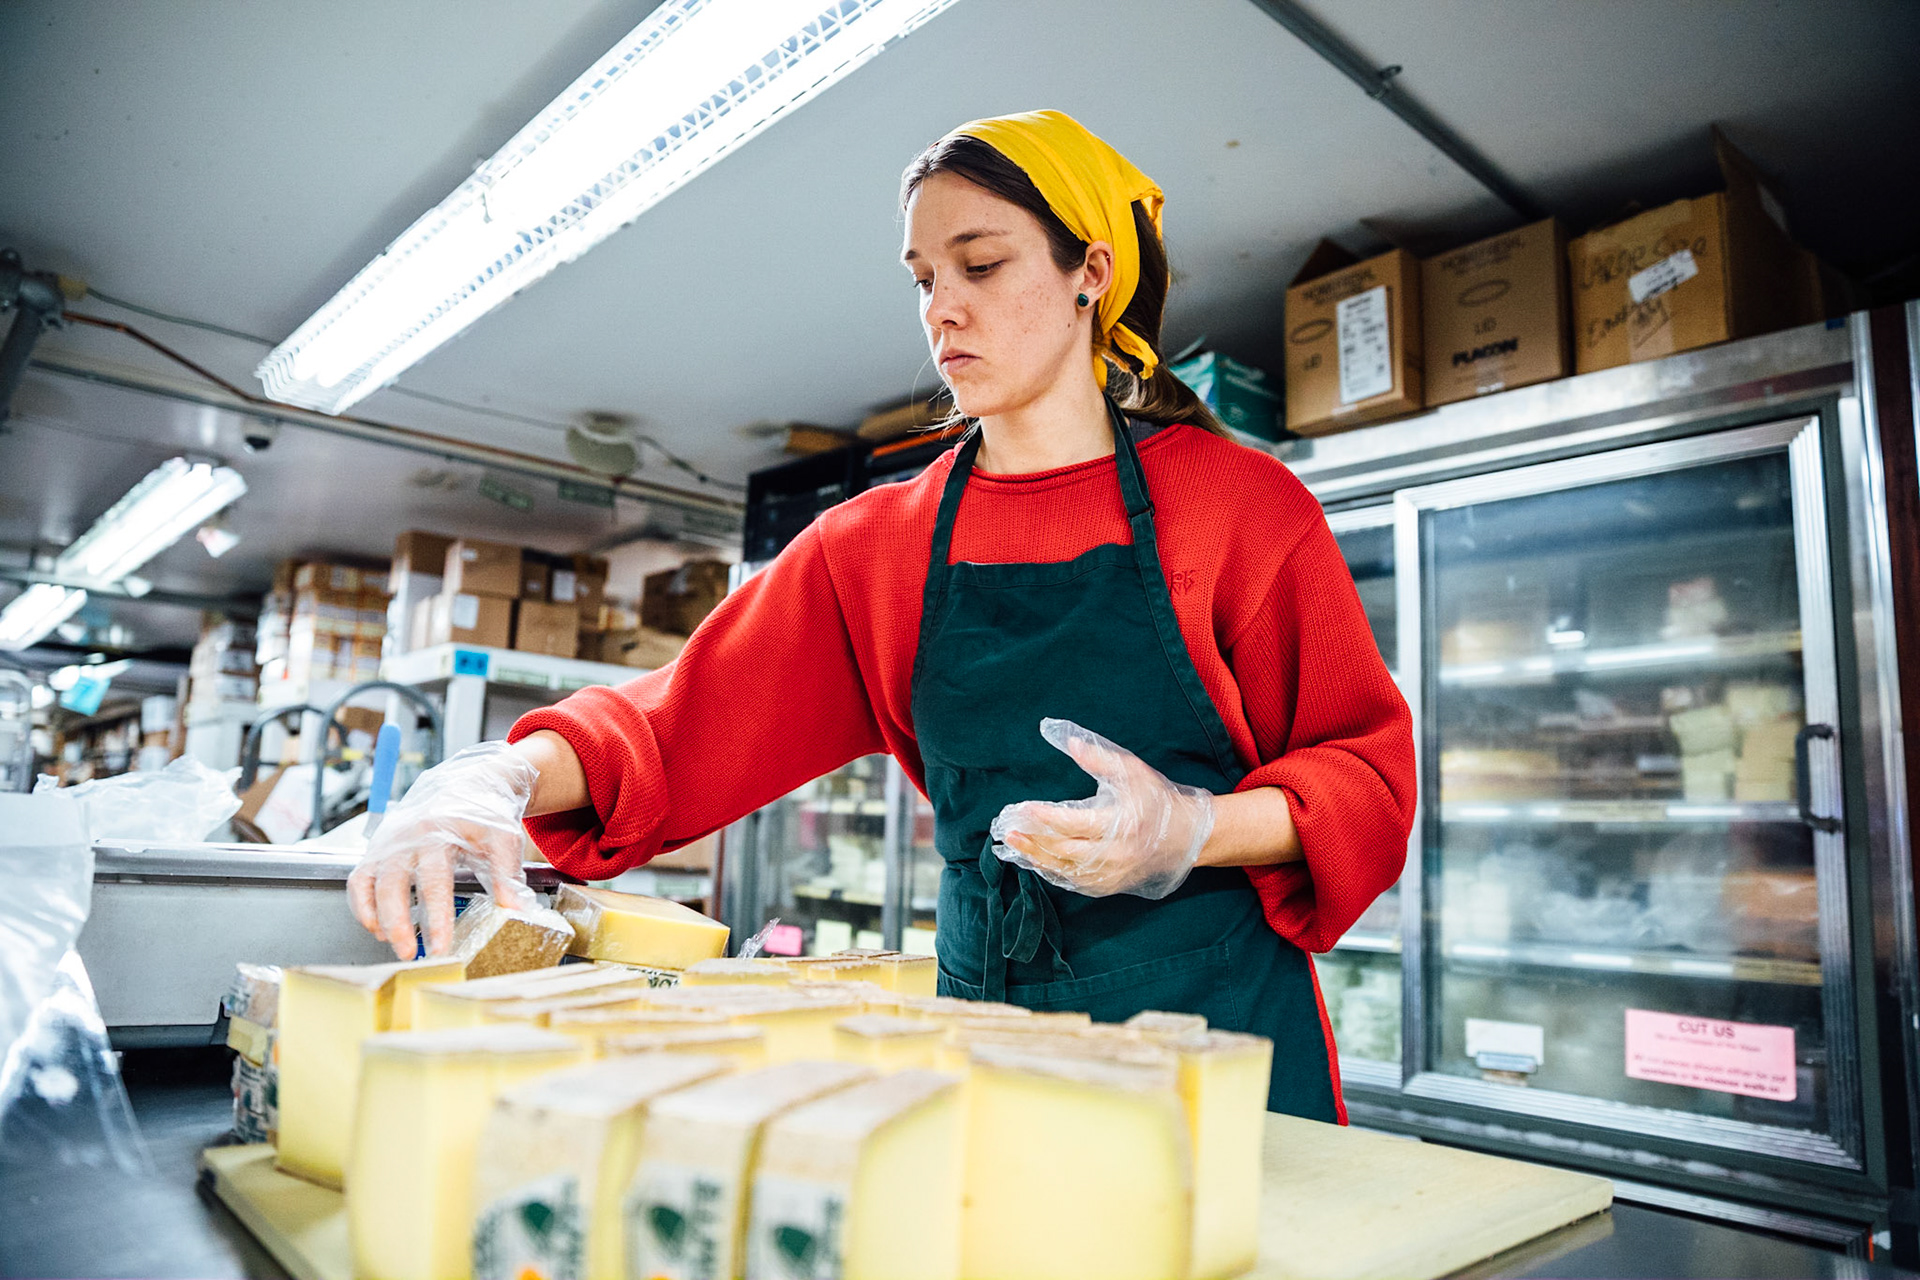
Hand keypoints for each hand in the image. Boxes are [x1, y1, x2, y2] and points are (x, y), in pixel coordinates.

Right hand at [347, 742, 538, 959]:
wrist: (465, 785)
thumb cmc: (483, 814)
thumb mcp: (502, 837)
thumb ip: (506, 874)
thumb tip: (517, 910)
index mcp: (437, 832)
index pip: (434, 882)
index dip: (436, 917)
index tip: (441, 947)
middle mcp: (405, 836)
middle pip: (393, 885)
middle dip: (398, 924)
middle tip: (410, 955)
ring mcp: (387, 843)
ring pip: (369, 884)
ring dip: (378, 918)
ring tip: (396, 945)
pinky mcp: (377, 849)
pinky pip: (359, 879)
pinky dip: (362, 905)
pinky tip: (377, 927)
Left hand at [989, 718, 1214, 899]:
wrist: (1188, 838)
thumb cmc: (1158, 800)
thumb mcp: (1133, 772)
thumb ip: (1099, 758)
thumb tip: (1068, 741)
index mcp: (1120, 824)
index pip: (1074, 823)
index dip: (1046, 817)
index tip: (1023, 808)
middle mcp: (1115, 854)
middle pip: (1064, 851)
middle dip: (1033, 840)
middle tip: (1007, 830)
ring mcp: (1113, 874)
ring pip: (1067, 871)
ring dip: (1037, 859)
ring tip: (1013, 846)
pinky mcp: (1111, 885)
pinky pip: (1076, 883)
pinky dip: (1054, 873)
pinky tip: (1036, 862)